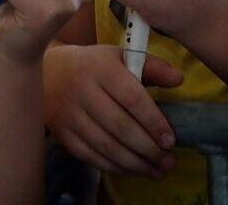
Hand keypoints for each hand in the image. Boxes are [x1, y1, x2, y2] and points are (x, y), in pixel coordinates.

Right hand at [43, 43, 181, 176]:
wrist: (48, 73)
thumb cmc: (94, 66)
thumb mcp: (121, 57)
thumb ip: (152, 67)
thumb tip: (179, 79)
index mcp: (101, 68)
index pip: (132, 98)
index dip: (153, 122)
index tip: (171, 140)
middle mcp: (83, 91)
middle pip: (119, 126)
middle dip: (148, 149)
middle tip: (168, 161)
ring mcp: (70, 115)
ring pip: (106, 145)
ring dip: (135, 163)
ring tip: (157, 170)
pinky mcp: (63, 134)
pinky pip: (91, 156)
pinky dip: (115, 167)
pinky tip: (133, 169)